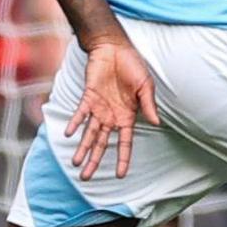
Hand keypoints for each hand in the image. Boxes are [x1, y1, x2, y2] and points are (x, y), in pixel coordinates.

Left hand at [66, 36, 158, 179]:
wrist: (114, 48)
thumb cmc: (132, 66)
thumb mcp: (145, 86)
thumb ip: (148, 105)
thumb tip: (157, 123)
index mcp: (127, 117)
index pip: (124, 143)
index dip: (122, 159)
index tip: (120, 176)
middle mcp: (111, 117)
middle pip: (101, 144)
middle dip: (93, 161)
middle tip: (85, 178)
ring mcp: (98, 108)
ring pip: (88, 134)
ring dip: (82, 148)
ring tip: (75, 164)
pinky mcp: (87, 97)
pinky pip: (80, 114)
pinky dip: (75, 123)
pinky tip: (69, 135)